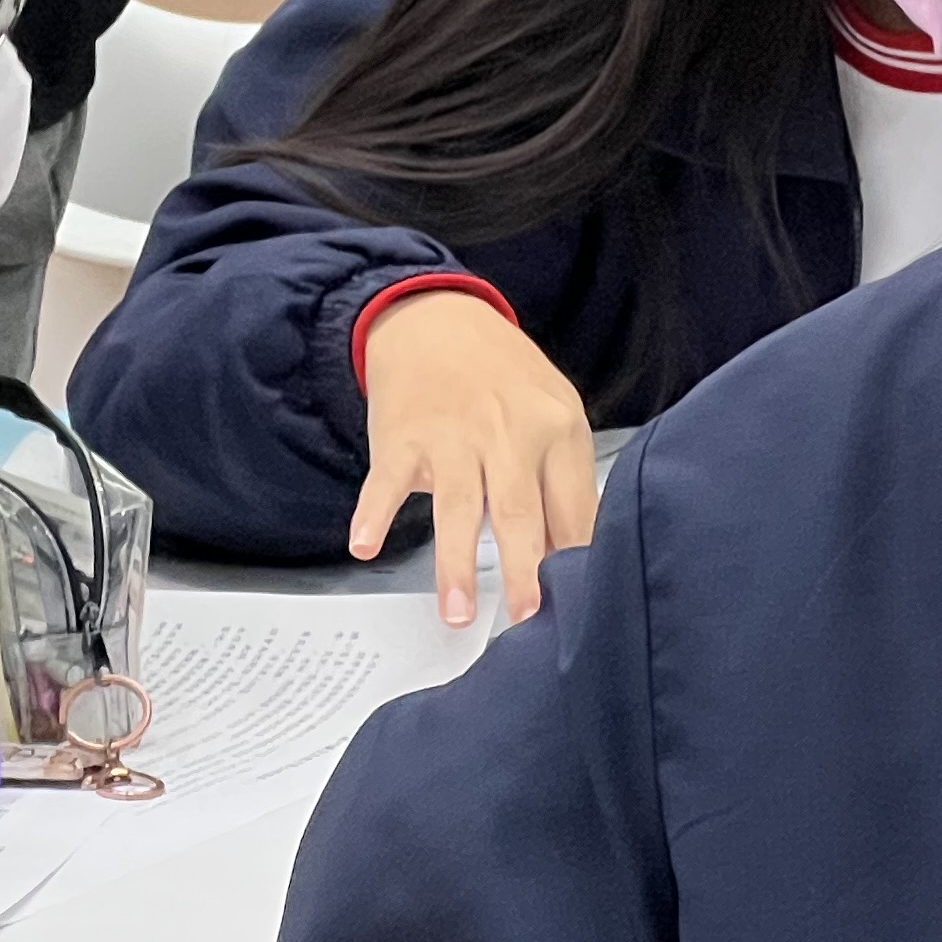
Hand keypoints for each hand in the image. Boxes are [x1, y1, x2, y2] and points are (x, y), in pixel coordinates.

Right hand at [350, 290, 595, 629]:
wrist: (437, 318)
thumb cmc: (503, 379)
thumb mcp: (552, 415)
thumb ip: (563, 484)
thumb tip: (575, 563)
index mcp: (556, 429)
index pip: (573, 508)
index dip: (574, 563)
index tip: (576, 612)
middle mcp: (507, 431)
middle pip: (519, 511)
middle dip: (524, 572)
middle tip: (526, 624)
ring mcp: (452, 434)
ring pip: (457, 504)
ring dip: (455, 562)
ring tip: (456, 614)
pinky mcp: (403, 436)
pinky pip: (387, 479)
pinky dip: (373, 511)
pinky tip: (365, 544)